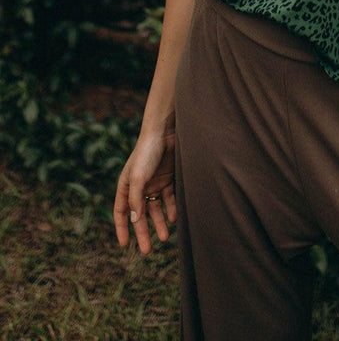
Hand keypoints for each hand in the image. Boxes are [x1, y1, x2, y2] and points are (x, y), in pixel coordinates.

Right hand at [113, 125, 176, 254]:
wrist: (166, 132)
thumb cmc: (147, 153)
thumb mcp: (138, 178)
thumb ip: (135, 200)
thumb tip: (133, 221)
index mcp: (126, 186)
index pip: (121, 212)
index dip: (121, 228)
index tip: (124, 245)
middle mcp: (139, 187)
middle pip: (140, 215)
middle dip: (143, 232)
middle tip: (147, 250)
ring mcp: (154, 183)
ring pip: (156, 209)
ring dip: (160, 223)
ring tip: (165, 237)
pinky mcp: (168, 179)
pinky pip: (169, 199)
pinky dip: (171, 209)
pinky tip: (174, 218)